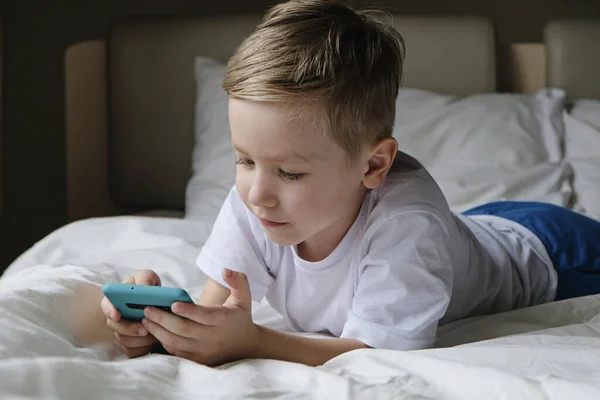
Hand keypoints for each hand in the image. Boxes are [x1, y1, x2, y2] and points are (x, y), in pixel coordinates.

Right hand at [100, 269, 160, 357]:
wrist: (162, 305)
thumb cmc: (150, 288)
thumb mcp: (148, 278)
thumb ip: (144, 279)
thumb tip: (142, 288)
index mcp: (116, 299)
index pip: (106, 304)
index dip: (109, 310)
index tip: (117, 314)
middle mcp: (116, 317)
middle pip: (114, 326)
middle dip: (129, 328)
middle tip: (145, 329)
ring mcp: (122, 332)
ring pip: (123, 341)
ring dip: (139, 339)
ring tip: (154, 334)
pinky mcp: (130, 345)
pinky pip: (132, 352)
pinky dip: (143, 349)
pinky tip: (153, 343)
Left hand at [142, 269, 259, 365]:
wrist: (246, 345)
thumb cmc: (240, 316)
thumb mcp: (244, 297)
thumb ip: (238, 280)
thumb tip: (225, 270)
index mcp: (223, 320)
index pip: (204, 316)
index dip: (188, 311)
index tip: (173, 303)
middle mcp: (212, 337)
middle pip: (184, 329)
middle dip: (163, 319)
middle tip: (147, 309)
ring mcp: (204, 350)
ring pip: (176, 342)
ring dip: (158, 331)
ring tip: (145, 319)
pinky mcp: (197, 359)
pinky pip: (176, 352)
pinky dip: (163, 342)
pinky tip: (153, 331)